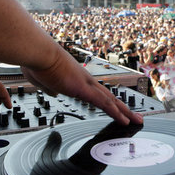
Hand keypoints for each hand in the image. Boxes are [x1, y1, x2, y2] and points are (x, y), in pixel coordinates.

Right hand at [22, 46, 142, 125]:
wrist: (38, 53)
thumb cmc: (38, 63)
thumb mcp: (43, 80)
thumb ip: (51, 87)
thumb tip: (54, 92)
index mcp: (76, 80)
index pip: (97, 93)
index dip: (107, 102)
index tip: (114, 108)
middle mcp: (85, 81)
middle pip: (109, 96)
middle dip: (122, 107)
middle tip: (134, 115)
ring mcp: (87, 84)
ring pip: (111, 100)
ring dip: (125, 112)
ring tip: (136, 121)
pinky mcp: (84, 89)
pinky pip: (104, 104)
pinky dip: (116, 113)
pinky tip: (124, 121)